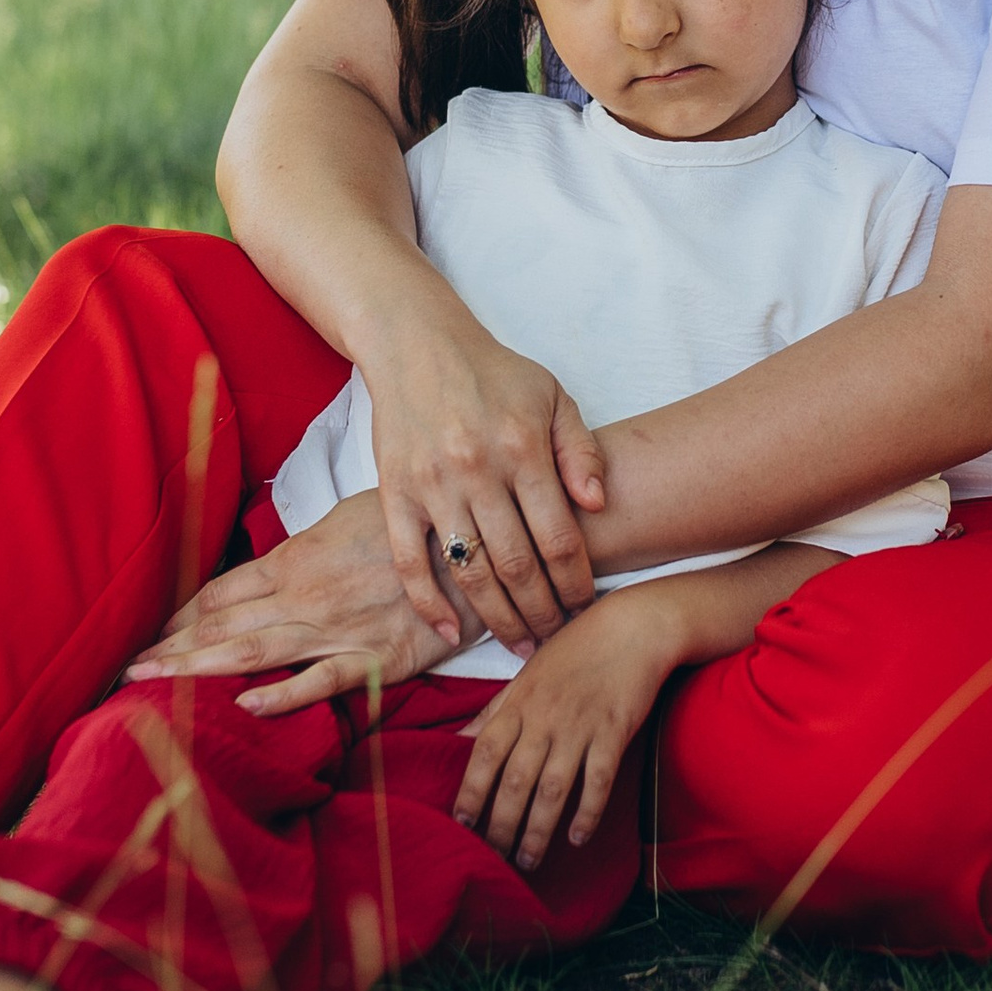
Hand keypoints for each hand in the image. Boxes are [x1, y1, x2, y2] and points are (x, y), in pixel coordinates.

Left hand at [124, 494, 458, 713]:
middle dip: (170, 648)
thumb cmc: (413, 527)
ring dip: (198, 669)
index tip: (147, 633)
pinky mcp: (377, 658)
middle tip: (123, 668)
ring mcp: (338, 629)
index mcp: (297, 559)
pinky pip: (323, 680)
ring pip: (255, 652)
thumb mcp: (351, 518)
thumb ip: (307, 546)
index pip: (221, 591)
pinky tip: (245, 704)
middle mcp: (307, 596)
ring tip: (151, 683)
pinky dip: (283, 694)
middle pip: (223, 625)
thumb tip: (273, 565)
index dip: (179, 615)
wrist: (478, 549)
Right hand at [363, 308, 608, 654]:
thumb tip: (598, 504)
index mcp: (523, 448)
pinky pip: (411, 561)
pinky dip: (430, 602)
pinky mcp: (394, 493)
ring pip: (471, 572)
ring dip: (499, 618)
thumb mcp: (553, 397)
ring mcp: (432, 485)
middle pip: (518, 565)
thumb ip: (581, 451)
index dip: (576, 583)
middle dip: (543, 612)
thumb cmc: (494, 374)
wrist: (417, 346)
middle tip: (557, 638)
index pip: (559, 536)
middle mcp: (478, 470)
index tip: (586, 608)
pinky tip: (452, 630)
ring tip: (521, 644)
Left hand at [452, 588, 680, 873]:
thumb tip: (459, 738)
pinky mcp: (614, 732)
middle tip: (494, 857)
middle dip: (501, 824)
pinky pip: (597, 781)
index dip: (470, 791)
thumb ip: (494, 711)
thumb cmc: (576, 651)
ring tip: (528, 860)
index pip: (485, 754)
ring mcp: (580, 726)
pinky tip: (576, 838)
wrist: (632, 629)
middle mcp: (544, 718)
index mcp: (518, 703)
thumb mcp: (526, 675)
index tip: (460, 823)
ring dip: (538, 830)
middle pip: (515, 781)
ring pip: (552, 789)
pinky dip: (586, 812)